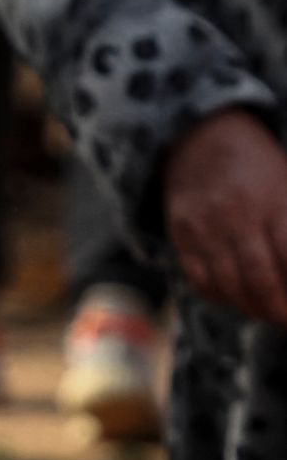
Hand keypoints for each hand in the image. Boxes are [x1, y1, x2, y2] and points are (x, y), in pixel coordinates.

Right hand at [164, 110, 286, 325]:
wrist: (202, 139)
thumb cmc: (257, 165)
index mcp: (273, 202)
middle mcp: (238, 218)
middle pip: (258, 278)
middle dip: (276, 308)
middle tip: (285, 319)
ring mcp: (206, 230)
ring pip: (227, 285)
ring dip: (248, 307)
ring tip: (263, 312)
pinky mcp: (182, 237)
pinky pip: (198, 279)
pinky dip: (217, 296)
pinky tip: (232, 297)